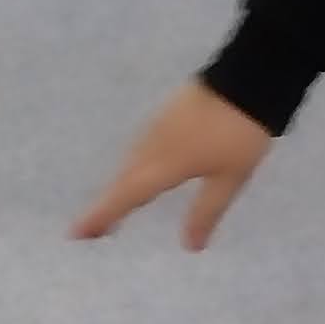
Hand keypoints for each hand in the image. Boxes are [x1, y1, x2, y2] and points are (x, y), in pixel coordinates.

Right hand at [71, 81, 273, 249]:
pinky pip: (141, 147)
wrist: (250, 77)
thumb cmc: (240, 134)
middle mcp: (152, 145)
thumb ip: (207, 212)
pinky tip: (141, 170)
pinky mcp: (167, 113)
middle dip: (106, 204)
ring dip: (119, 184)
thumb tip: (190, 246)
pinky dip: (134, 166)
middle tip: (91, 229)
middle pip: (122, 179)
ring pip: (130, 161)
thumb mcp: (229, 178)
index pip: (126, 196)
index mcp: (164, 164)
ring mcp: (158, 125)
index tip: (75, 234)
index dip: (101, 216)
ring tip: (114, 205)